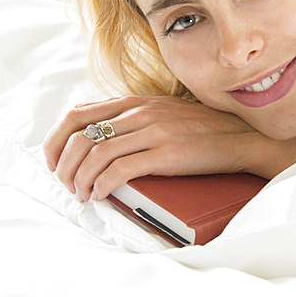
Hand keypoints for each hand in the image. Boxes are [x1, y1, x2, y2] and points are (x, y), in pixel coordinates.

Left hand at [42, 95, 270, 202]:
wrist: (242, 137)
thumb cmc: (203, 131)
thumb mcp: (163, 113)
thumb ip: (134, 118)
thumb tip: (99, 138)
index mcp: (135, 101)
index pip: (78, 114)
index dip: (56, 139)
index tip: (53, 161)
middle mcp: (140, 112)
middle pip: (80, 136)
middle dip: (63, 164)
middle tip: (65, 184)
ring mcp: (153, 132)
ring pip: (96, 154)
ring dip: (80, 180)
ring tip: (81, 195)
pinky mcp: (166, 154)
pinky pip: (119, 170)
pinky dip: (101, 185)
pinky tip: (99, 195)